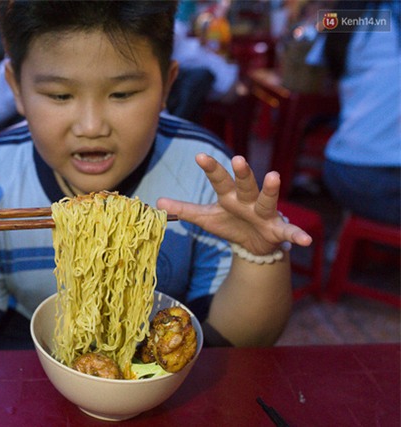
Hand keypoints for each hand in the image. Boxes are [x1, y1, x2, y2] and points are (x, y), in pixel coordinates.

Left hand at [157, 153, 311, 254]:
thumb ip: (184, 209)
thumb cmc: (230, 223)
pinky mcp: (278, 230)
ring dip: (270, 189)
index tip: (199, 157)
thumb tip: (157, 202)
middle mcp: (248, 200)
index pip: (219, 180)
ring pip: (267, 199)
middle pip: (244, 184)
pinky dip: (298, 234)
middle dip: (242, 173)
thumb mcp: (206, 218)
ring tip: (273, 175)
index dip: (210, 169)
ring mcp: (265, 213)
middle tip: (238, 159)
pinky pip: (289, 231)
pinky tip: (306, 240)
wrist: (254, 244)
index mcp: (229, 196)